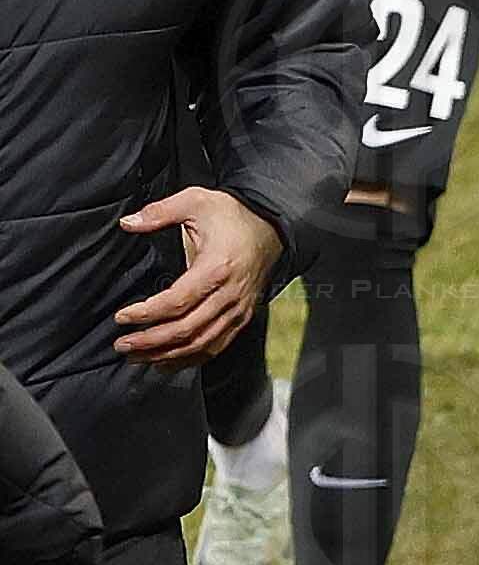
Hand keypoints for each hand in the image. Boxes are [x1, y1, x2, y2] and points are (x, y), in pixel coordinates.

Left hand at [111, 186, 280, 365]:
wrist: (271, 227)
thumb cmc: (231, 215)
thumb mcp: (196, 201)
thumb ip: (160, 212)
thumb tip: (127, 223)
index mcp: (216, 268)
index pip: (176, 301)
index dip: (146, 313)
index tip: (121, 317)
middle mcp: (229, 295)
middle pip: (187, 329)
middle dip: (151, 341)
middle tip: (121, 344)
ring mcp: (238, 309)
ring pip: (201, 343)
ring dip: (167, 354)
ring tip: (137, 357)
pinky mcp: (242, 316)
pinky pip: (216, 345)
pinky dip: (191, 358)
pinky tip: (167, 362)